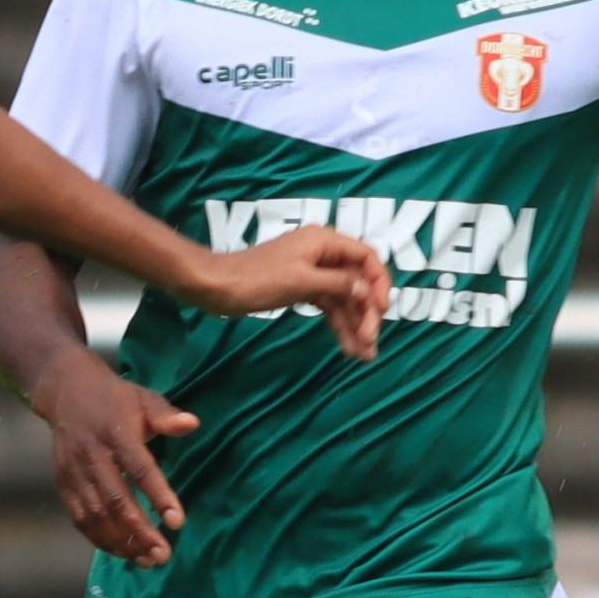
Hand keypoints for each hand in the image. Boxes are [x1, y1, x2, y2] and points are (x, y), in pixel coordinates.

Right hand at [32, 355, 200, 566]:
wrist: (67, 392)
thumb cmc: (116, 399)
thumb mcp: (144, 399)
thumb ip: (167, 416)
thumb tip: (192, 424)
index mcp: (117, 433)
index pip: (140, 469)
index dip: (158, 496)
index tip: (177, 522)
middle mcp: (93, 456)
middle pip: (116, 500)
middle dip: (140, 531)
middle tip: (163, 554)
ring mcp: (74, 472)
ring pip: (96, 515)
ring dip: (121, 541)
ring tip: (147, 560)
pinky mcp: (63, 484)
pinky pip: (79, 518)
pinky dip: (99, 539)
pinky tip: (122, 552)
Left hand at [182, 225, 387, 361]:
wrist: (215, 287)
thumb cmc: (256, 278)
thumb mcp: (300, 281)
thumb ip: (337, 284)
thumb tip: (365, 290)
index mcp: (325, 241)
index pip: (366, 258)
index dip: (378, 283)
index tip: (383, 310)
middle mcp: (322, 254)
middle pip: (357, 282)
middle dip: (366, 312)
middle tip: (370, 342)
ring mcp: (312, 273)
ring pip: (344, 299)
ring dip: (355, 325)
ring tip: (365, 355)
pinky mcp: (301, 289)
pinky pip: (328, 306)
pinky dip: (338, 325)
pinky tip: (348, 347)